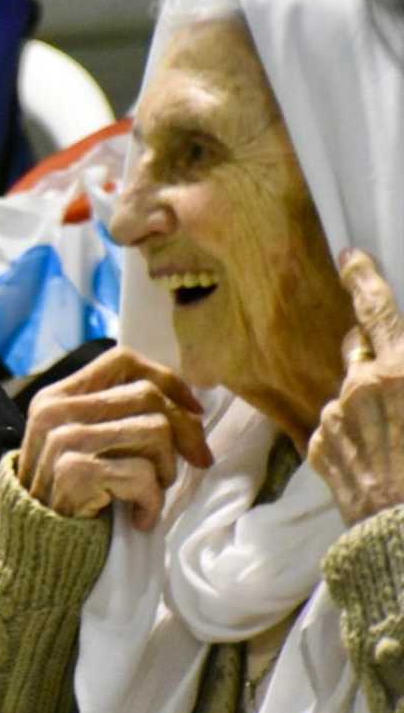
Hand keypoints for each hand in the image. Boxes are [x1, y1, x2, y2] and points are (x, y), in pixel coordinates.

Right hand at [17, 346, 212, 529]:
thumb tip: (190, 406)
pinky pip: (144, 475)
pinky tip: (140, 518)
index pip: (121, 362)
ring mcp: (63, 441)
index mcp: (57, 397)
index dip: (166, 380)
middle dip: (182, 433)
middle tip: (190, 463)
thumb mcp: (83, 443)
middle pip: (148, 396)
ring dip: (166, 470)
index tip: (193, 409)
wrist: (35, 548)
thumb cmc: (72, 496)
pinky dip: (153, 503)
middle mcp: (56, 412)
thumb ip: (116, 415)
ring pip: (155, 432)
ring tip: (150, 493)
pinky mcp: (75, 473)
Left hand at [308, 248, 403, 524]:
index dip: (362, 277)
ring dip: (364, 401)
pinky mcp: (317, 448)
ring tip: (394, 437)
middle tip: (391, 372)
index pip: (376, 308)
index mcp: (399, 371)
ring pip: (347, 392)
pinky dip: (351, 433)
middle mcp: (358, 387)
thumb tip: (399, 360)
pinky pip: (334, 428)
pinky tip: (376, 457)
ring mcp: (332, 418)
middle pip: (358, 349)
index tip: (348, 256)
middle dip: (369, 349)